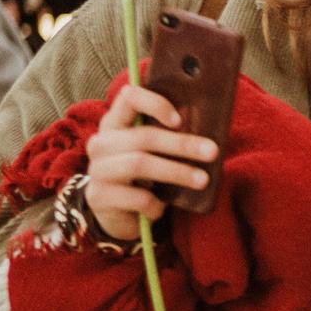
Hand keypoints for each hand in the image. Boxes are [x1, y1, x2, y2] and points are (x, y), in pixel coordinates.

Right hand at [83, 83, 218, 240]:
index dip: (155, 104)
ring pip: (139, 164)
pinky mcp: (98, 197)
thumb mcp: (154, 153)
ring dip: (176, 172)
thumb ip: (168, 138)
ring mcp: (97, 170)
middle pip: (143, 136)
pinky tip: (162, 208)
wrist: (117, 213)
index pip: (129, 97)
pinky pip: (135, 197)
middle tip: (213, 152)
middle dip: (182, 144)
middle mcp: (102, 143)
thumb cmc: (144, 176)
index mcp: (116, 124)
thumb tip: (209, 136)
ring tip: (202, 180)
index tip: (180, 120)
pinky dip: (155, 204)